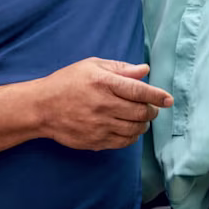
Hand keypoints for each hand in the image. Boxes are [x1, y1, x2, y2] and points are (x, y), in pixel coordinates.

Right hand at [32, 58, 172, 150]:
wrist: (41, 108)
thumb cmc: (67, 83)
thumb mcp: (91, 66)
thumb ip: (120, 68)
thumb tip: (144, 70)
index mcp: (103, 83)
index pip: (139, 90)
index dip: (157, 95)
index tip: (168, 99)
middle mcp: (103, 105)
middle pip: (141, 112)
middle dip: (151, 111)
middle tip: (151, 108)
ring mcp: (100, 125)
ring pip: (135, 129)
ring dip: (143, 124)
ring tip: (140, 118)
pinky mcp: (96, 141)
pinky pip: (124, 142)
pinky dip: (132, 136)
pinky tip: (129, 129)